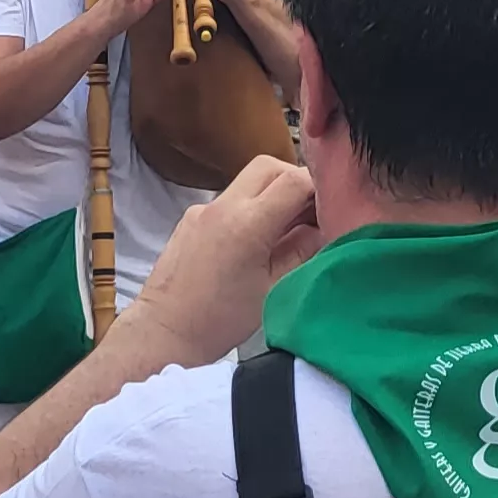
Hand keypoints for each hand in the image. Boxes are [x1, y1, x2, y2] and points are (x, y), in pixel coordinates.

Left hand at [119, 157, 321, 361]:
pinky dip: (250, 207)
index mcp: (247, 224)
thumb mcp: (273, 288)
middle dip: (296, 181)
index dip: (320, 187)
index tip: (332, 205)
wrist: (165, 330)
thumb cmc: (219, 320)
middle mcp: (222, 207)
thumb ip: (302, 250)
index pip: (294, 180)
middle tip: (312, 210)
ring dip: (272, 194)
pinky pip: (230, 199)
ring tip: (287, 228)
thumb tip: (323, 227)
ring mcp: (203, 209)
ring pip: (248, 181)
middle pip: (269, 167)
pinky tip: (257, 239)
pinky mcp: (191, 218)